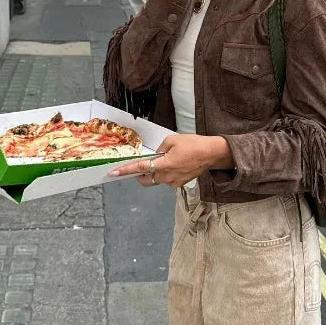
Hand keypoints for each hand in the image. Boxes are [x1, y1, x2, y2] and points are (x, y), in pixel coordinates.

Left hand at [107, 134, 231, 188]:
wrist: (211, 154)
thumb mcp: (172, 140)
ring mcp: (173, 182)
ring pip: (156, 180)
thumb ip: (159, 149)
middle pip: (145, 180)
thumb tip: (154, 156)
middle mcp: (167, 176)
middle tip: (142, 165)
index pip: (140, 168)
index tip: (113, 173)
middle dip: (139, 174)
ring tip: (165, 160)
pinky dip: (165, 173)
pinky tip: (174, 164)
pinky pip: (166, 180)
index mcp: (164, 164)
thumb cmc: (193, 145)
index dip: (125, 170)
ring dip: (154, 173)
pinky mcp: (179, 184)